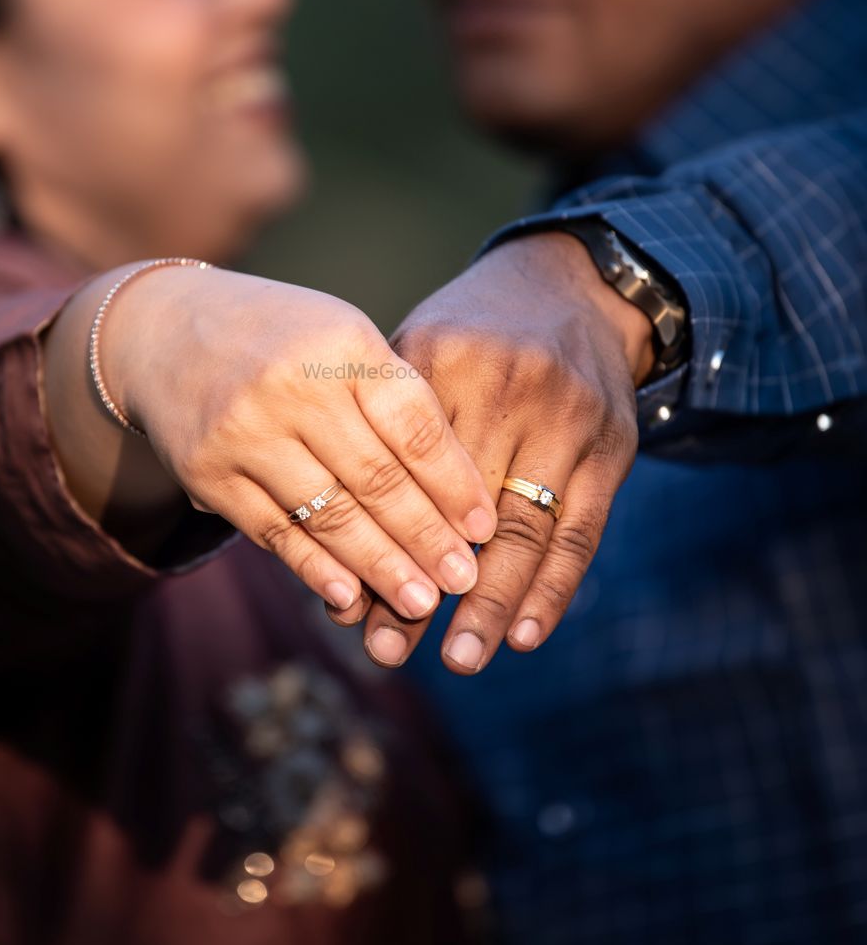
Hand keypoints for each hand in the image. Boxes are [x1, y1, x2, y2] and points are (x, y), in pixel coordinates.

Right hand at [105, 265, 497, 617]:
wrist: (161, 329)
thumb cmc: (280, 337)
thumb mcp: (341, 337)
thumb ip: (393, 399)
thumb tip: (457, 495)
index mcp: (341, 343)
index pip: (412, 425)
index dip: (453, 483)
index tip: (485, 528)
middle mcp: (291, 386)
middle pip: (375, 478)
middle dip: (426, 537)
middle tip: (463, 580)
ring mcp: (244, 431)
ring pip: (328, 514)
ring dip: (380, 566)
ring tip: (420, 602)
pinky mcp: (207, 473)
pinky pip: (273, 532)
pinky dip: (315, 569)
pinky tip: (350, 598)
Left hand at [325, 232, 651, 669]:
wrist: (577, 286)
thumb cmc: (474, 335)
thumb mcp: (419, 351)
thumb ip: (382, 432)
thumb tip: (332, 541)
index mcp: (441, 361)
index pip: (400, 472)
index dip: (374, 543)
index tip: (345, 608)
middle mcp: (507, 388)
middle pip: (458, 509)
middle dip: (424, 587)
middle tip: (388, 652)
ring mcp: (566, 419)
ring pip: (524, 529)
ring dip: (490, 603)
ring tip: (459, 658)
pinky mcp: (612, 447)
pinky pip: (581, 532)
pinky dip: (553, 588)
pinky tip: (524, 635)